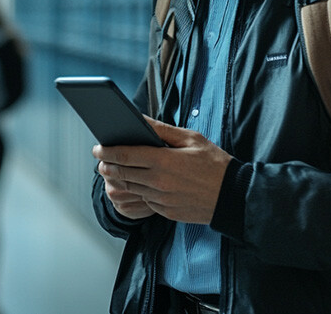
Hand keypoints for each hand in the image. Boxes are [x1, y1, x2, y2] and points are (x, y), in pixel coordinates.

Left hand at [93, 116, 233, 224]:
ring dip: (116, 179)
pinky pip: (143, 201)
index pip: (125, 155)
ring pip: (129, 189)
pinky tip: (133, 183)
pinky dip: (134, 192)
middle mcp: (159, 182)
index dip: (106, 151)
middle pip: (121, 173)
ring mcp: (161, 200)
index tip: (97, 147)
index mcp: (164, 161)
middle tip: (100, 159)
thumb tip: (139, 119)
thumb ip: (161, 130)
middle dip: (106, 165)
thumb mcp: (191, 139)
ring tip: (112, 170)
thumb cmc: (214, 164)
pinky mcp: (165, 212)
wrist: (233, 196)